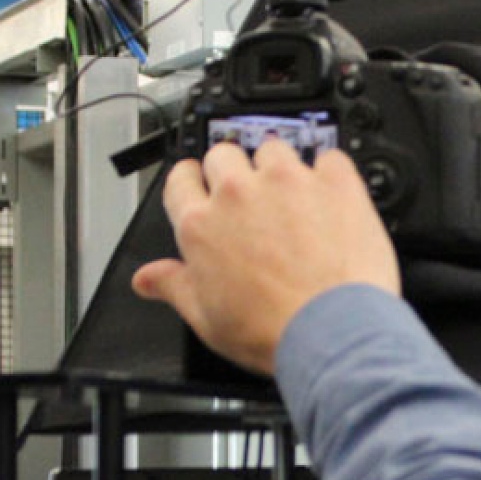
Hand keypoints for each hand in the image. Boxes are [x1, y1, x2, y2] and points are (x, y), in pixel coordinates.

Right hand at [131, 140, 400, 375]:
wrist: (332, 331)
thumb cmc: (272, 330)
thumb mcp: (207, 320)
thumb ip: (174, 287)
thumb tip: (148, 279)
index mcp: (201, 224)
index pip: (180, 179)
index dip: (191, 183)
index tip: (201, 188)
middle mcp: (238, 193)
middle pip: (222, 155)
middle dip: (232, 172)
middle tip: (250, 201)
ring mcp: (287, 182)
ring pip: (271, 148)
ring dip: (277, 168)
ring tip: (292, 201)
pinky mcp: (332, 182)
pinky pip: (326, 157)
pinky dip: (328, 175)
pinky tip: (329, 200)